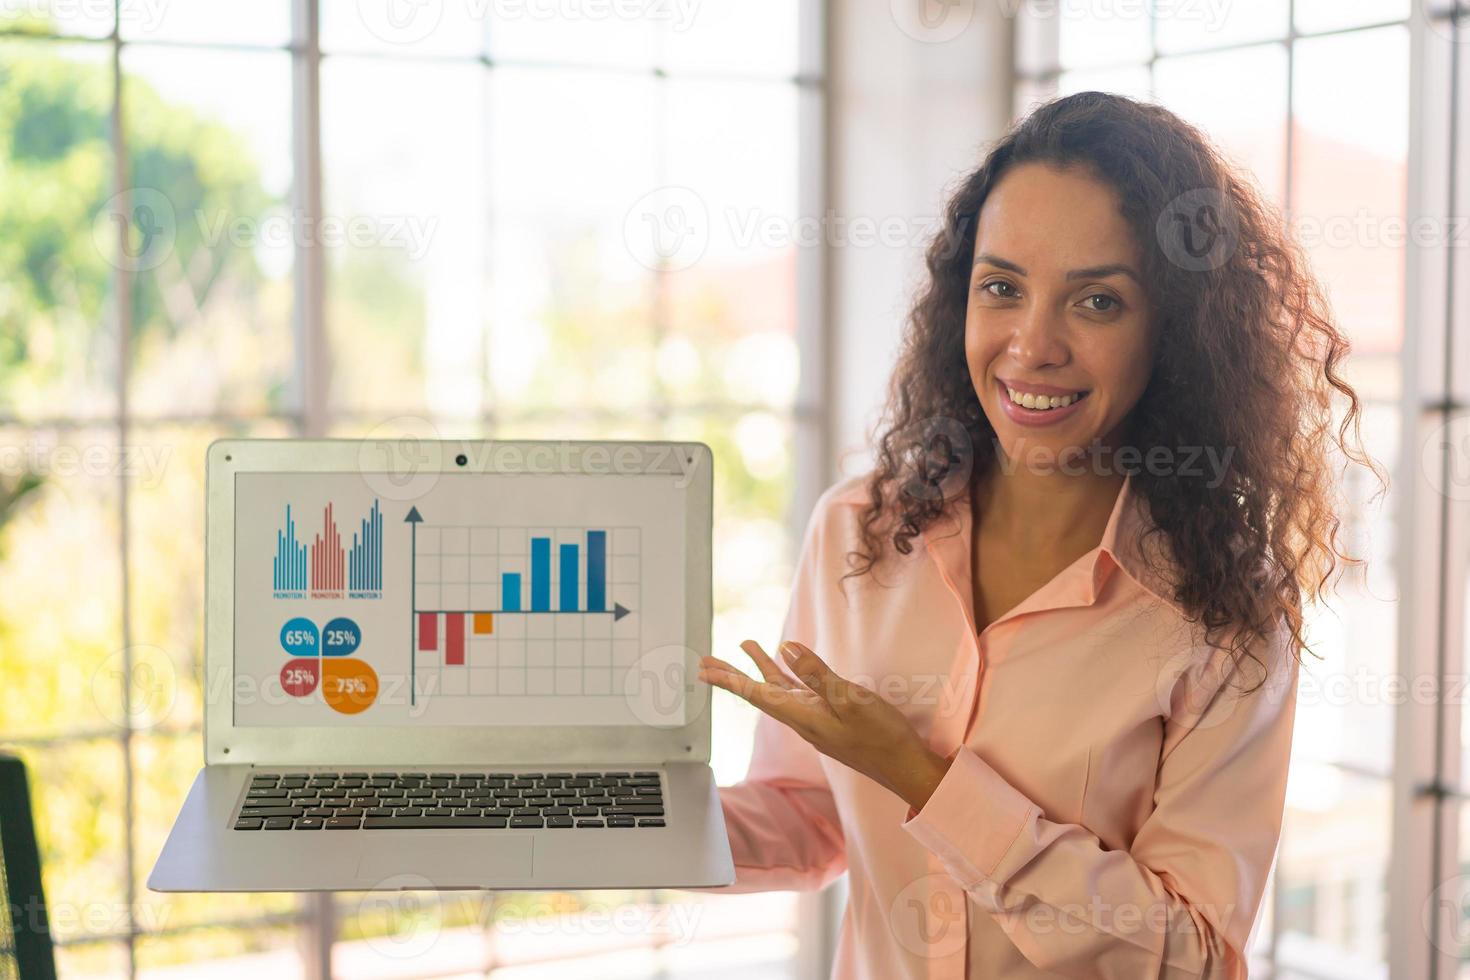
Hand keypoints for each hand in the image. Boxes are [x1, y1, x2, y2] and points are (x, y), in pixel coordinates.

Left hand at [698, 639, 951, 811]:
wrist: (906, 769)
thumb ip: (817, 674)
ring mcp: (817, 719)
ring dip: (760, 668)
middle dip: (732, 674)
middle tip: (705, 661)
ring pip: (779, 689)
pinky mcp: (831, 718)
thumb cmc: (882, 738)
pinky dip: (787, 675)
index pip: (755, 693)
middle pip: (759, 691)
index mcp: (802, 716)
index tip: (702, 669)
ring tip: (746, 646)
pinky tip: (788, 666)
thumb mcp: (850, 700)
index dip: (728, 679)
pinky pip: (799, 692)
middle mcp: (803, 718)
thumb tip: (786, 648)